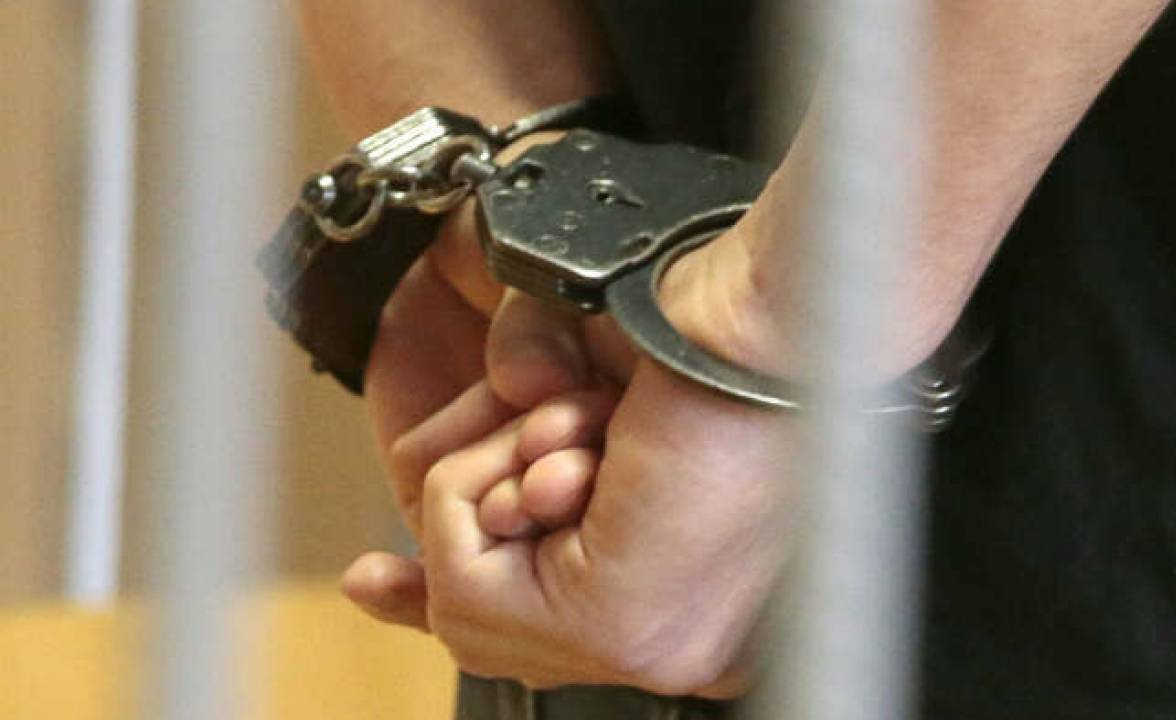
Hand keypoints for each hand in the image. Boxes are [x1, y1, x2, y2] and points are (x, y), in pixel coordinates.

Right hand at [351, 228, 797, 696]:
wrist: (757, 316)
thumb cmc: (688, 342)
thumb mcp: (571, 410)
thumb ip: (504, 457)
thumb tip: (416, 484)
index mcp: (676, 608)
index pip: (527, 638)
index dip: (439, 598)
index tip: (371, 582)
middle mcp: (668, 648)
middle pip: (478, 618)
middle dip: (474, 495)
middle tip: (557, 430)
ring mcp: (643, 649)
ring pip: (460, 591)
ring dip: (499, 472)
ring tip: (589, 425)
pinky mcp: (613, 630)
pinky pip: (462, 566)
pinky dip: (490, 476)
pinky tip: (582, 445)